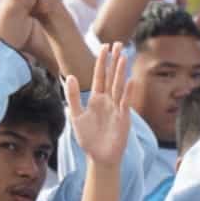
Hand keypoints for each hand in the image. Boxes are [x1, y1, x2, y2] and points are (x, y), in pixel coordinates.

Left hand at [66, 43, 132, 167]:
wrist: (99, 157)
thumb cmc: (88, 138)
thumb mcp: (75, 116)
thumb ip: (72, 97)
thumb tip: (70, 77)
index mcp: (96, 99)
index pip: (99, 76)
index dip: (101, 62)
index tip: (104, 46)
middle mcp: (108, 101)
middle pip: (111, 77)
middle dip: (114, 60)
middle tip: (118, 43)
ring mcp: (117, 109)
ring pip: (119, 86)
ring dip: (121, 72)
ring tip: (123, 56)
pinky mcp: (123, 119)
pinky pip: (125, 103)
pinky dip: (127, 92)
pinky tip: (129, 80)